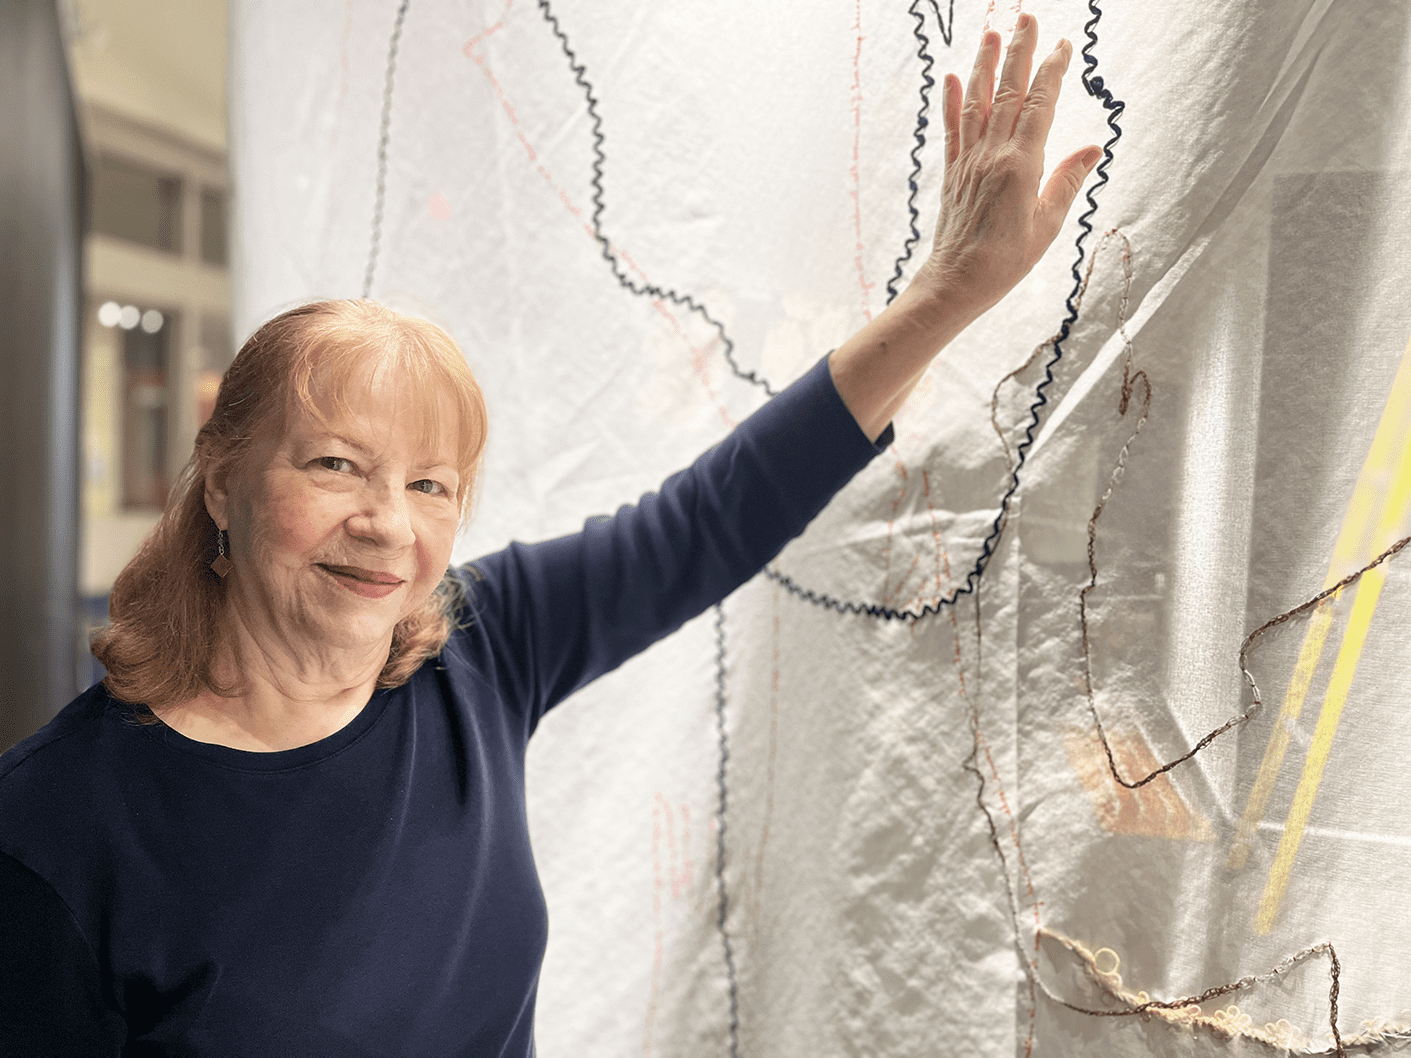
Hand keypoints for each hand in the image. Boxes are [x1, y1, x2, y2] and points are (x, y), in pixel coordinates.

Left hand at [916, 15, 1100, 313]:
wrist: (955, 283)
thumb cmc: (1006, 262)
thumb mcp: (1047, 226)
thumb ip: (1067, 182)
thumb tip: (1092, 149)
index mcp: (1020, 165)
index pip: (1039, 105)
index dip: (1051, 72)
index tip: (1062, 45)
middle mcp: (991, 155)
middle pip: (1007, 92)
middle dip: (1018, 52)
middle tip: (1025, 17)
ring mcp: (968, 161)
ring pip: (977, 103)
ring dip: (985, 65)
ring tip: (991, 33)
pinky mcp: (952, 173)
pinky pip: (951, 130)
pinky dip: (952, 101)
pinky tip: (952, 77)